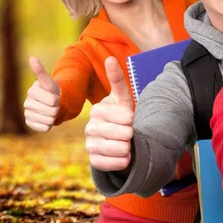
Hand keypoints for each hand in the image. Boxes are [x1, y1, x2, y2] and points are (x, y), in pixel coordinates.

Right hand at [23, 56, 60, 131]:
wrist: (52, 104)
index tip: (55, 97)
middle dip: (57, 109)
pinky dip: (49, 125)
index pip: (53, 100)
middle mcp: (26, 103)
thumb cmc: (52, 92)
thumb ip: (40, 72)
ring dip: (54, 117)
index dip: (57, 100)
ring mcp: (27, 114)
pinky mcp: (29, 124)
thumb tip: (31, 57)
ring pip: (49, 120)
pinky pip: (44, 128)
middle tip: (55, 106)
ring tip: (51, 112)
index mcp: (32, 91)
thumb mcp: (49, 82)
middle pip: (52, 111)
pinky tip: (47, 119)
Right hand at [85, 56, 134, 170]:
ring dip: (129, 147)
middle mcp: (90, 128)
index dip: (132, 119)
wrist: (118, 139)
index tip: (130, 119)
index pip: (125, 117)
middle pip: (124, 134)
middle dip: (132, 134)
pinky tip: (124, 155)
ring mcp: (90, 145)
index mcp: (97, 110)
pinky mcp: (94, 161)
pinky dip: (123, 161)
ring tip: (128, 143)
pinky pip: (112, 164)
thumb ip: (117, 79)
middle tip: (129, 132)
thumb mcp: (122, 97)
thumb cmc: (122, 115)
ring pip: (119, 149)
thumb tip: (110, 58)